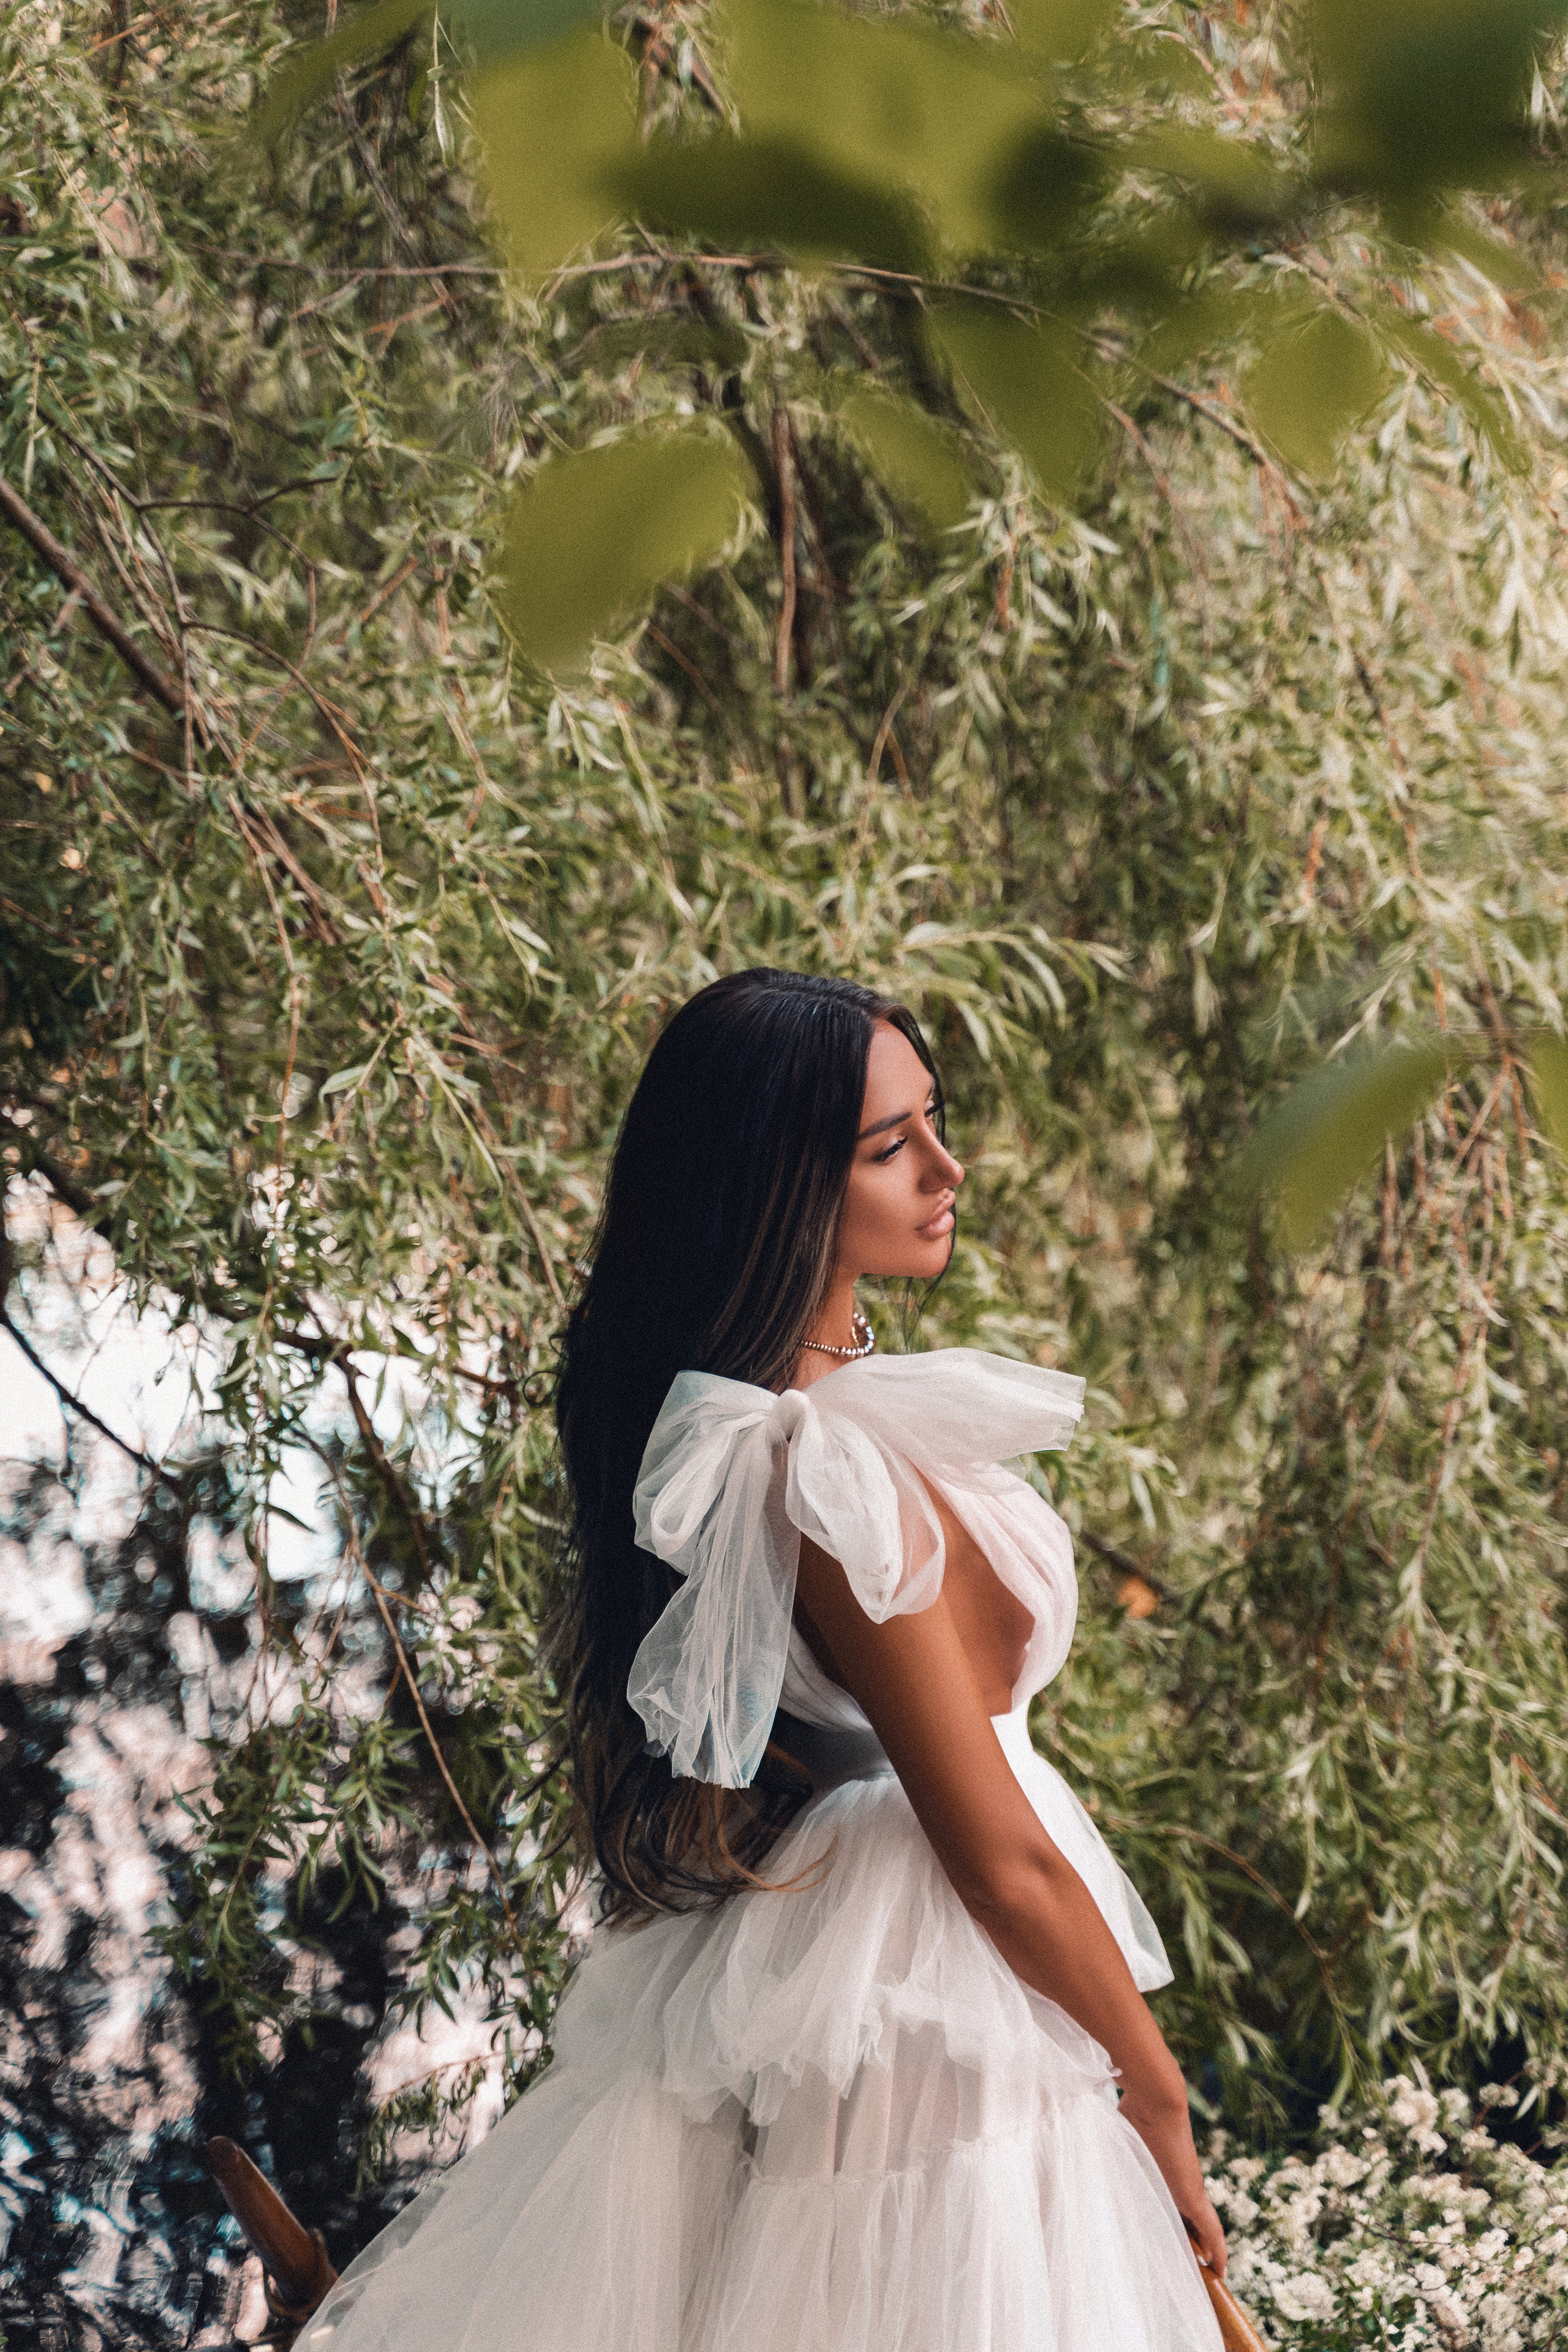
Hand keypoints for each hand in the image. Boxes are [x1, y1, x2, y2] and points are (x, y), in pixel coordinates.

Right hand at [1118, 2085, 1227, 2281]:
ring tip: (1207, 2275)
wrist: (1155, 2100)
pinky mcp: (1195, 2196)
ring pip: (1202, 2230)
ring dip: (1203, 2252)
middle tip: (1194, 2267)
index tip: (1178, 2244)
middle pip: (1189, 2222)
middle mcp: (1179, 2185)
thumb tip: (1079, 2157)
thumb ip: (1113, 2157)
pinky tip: (1221, 2269)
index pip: (1173, 2208)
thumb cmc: (1135, 2114)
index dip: (1177, 2227)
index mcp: (1164, 2176)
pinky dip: (1218, 2250)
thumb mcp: (1122, 2142)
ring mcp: (1189, 2190)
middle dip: (1191, 2244)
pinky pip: (1211, 2230)